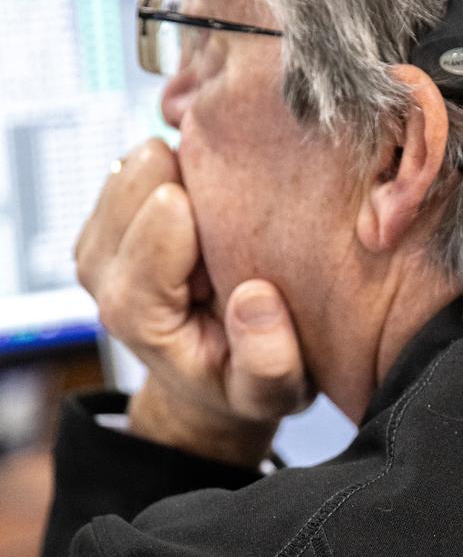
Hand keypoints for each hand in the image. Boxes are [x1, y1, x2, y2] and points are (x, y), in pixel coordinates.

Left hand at [76, 140, 310, 467]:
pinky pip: (142, 161)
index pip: (162, 218)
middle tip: (234, 232)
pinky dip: (181, 171)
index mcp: (134, 311)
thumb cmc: (239, 378)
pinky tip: (207, 211)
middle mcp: (101, 271)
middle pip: (143, 176)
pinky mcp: (108, 216)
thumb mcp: (270, 395)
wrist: (208, 376)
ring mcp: (98, 240)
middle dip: (198, 189)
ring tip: (222, 226)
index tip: (242, 248)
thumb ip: (268, 362)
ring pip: (139, 161)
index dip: (216, 219)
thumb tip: (255, 296)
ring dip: (189, 179)